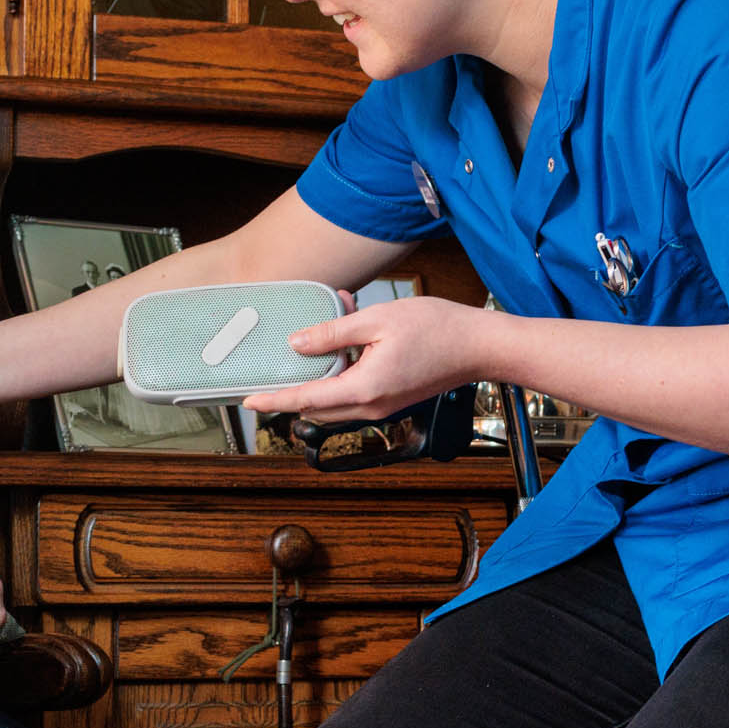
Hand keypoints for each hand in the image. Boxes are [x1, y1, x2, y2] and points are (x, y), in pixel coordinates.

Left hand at [243, 295, 487, 421]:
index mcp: (363, 389)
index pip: (305, 399)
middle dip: (292, 387)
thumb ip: (333, 333)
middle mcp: (370, 406)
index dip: (274, 400)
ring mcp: (382, 406)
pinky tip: (349, 335)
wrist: (479, 346)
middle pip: (315, 405)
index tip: (249, 400)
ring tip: (323, 332)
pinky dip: (342, 369)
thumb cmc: (437, 330)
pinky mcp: (391, 399)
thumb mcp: (377, 321)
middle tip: (273, 366)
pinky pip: (354, 391)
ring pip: (334, 398)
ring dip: (321, 373)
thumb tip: (297, 344)